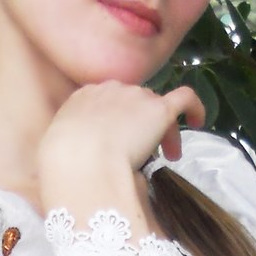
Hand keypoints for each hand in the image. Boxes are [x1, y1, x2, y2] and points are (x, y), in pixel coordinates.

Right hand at [39, 80, 204, 201]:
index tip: (121, 146)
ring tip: (167, 156)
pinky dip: (194, 107)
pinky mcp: (159, 110)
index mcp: (83, 98)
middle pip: (134, 102)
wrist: (79, 163)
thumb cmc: (63, 166)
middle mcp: (110, 89)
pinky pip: (184, 98)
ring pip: (156, 106)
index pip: (108, 102)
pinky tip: (199, 120)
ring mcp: (135, 96)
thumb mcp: (56, 150)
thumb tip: (80, 159)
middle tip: (147, 155)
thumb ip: (71, 146)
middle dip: (142, 127)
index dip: (119, 123)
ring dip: (162, 130)